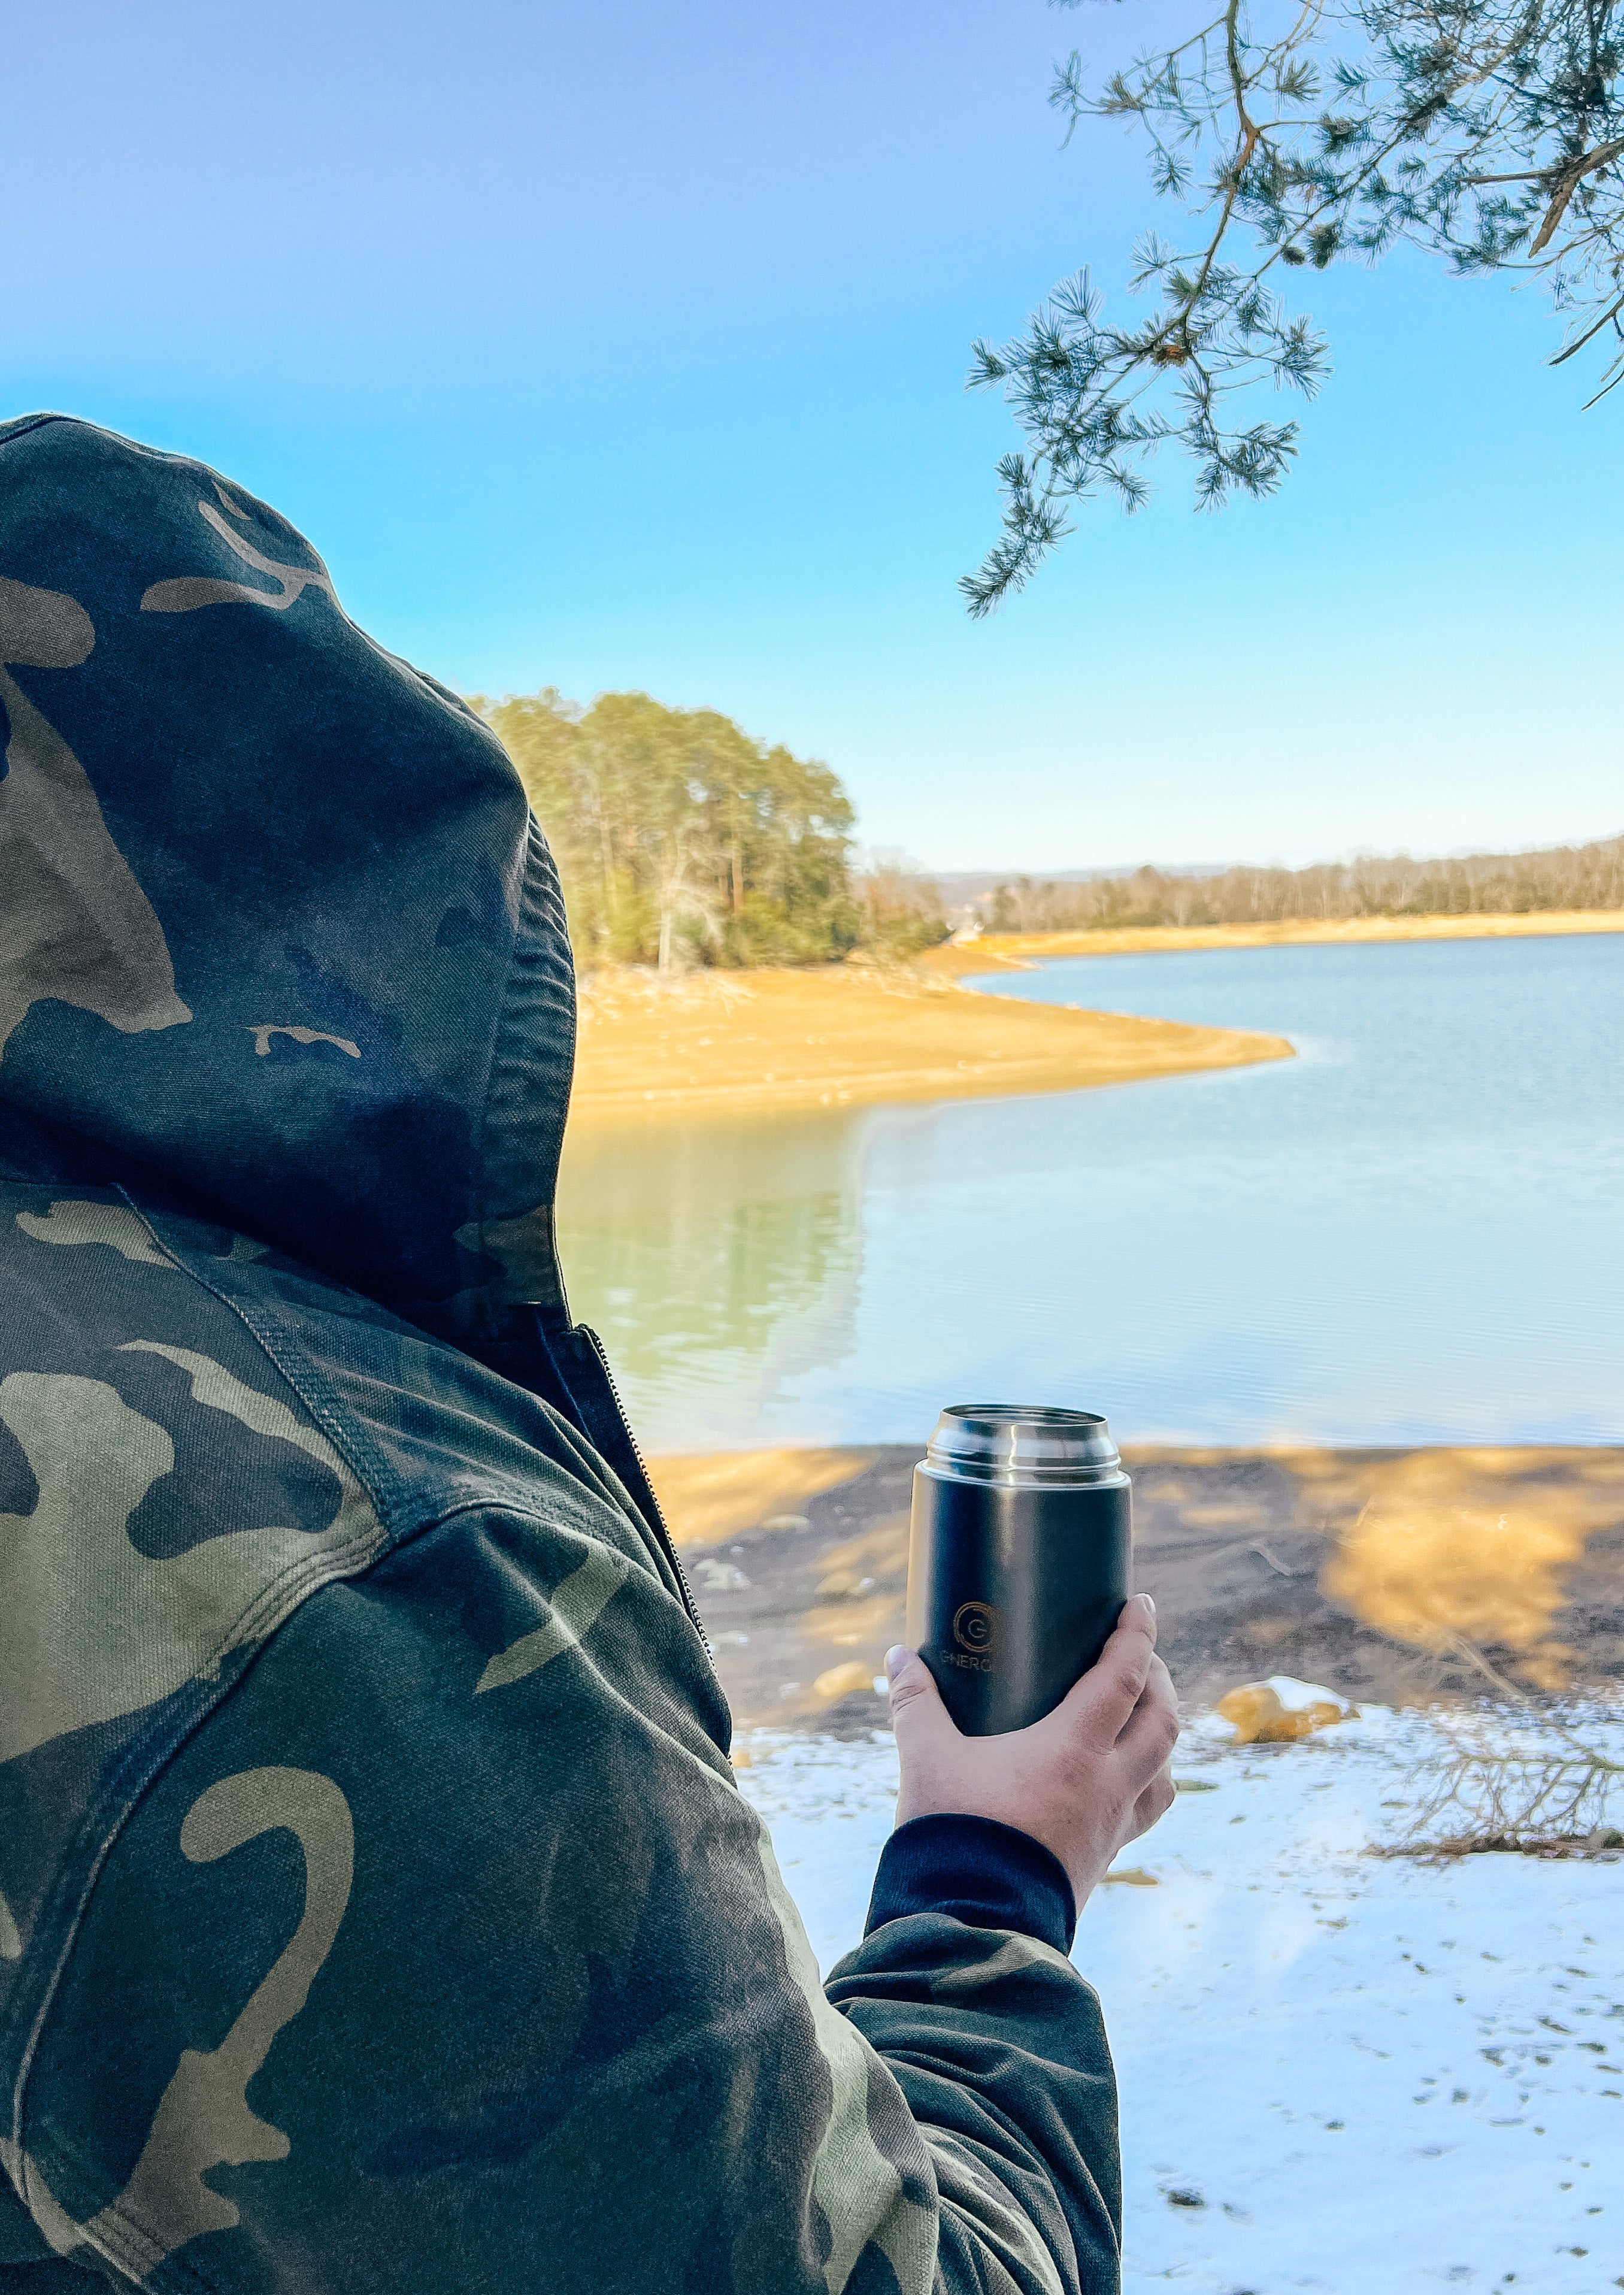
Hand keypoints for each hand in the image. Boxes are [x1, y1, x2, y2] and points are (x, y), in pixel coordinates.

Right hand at [885, 1593, 1178, 1909]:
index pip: (1124, 1678)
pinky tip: (1118, 1782)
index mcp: (1073, 1750)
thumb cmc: (952, 1836)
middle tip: (1140, 1658)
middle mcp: (1107, 1786)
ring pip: (1164, 1774)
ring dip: (1161, 1737)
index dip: (1137, 1636)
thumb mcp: (925, 1759)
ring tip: (1141, 1717)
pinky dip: (1145, 1785)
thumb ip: (913, 1703)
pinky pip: (1143, 1813)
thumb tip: (898, 1656)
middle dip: (1159, 1681)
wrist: (970, 1928)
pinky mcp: (1102, 1860)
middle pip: (1162, 1723)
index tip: (1142, 1605)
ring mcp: (1110, 1828)